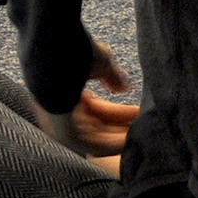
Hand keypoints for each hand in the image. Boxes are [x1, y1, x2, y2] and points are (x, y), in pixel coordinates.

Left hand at [33, 41, 137, 165]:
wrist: (55, 53)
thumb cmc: (73, 52)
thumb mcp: (99, 63)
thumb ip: (111, 76)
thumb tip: (122, 88)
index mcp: (63, 94)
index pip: (95, 110)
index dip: (118, 112)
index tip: (137, 112)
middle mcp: (59, 113)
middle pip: (97, 126)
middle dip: (122, 125)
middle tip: (142, 124)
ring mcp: (60, 126)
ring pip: (98, 137)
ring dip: (120, 136)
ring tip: (141, 134)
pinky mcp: (65, 136)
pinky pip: (94, 145)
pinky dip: (114, 144)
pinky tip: (130, 141)